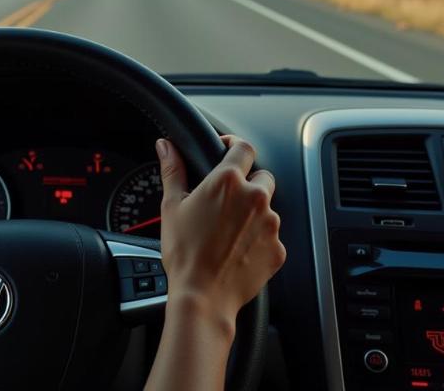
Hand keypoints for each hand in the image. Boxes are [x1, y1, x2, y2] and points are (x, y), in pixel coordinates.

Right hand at [156, 134, 285, 332]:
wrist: (203, 297)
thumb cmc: (184, 253)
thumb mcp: (171, 206)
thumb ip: (172, 170)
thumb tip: (165, 146)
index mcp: (228, 181)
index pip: (243, 147)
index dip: (234, 145)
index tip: (227, 150)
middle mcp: (255, 198)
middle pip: (261, 176)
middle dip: (247, 183)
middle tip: (226, 200)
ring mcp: (270, 224)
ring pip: (267, 207)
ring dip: (253, 212)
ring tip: (228, 230)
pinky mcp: (278, 249)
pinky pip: (271, 235)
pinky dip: (258, 238)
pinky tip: (237, 249)